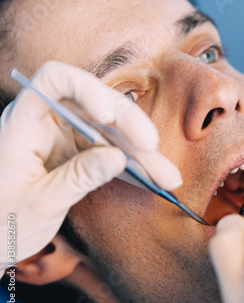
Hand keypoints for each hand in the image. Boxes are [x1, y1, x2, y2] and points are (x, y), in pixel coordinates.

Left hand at [0, 61, 181, 269]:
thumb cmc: (0, 222)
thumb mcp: (40, 203)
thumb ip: (78, 177)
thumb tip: (118, 158)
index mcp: (25, 122)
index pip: (56, 80)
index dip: (87, 88)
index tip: (109, 115)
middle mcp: (48, 124)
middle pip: (96, 106)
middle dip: (129, 125)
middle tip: (151, 148)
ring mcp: (66, 140)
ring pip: (112, 134)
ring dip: (141, 154)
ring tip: (167, 177)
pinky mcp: (78, 157)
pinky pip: (112, 155)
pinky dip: (133, 168)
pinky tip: (154, 180)